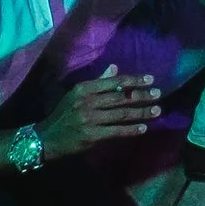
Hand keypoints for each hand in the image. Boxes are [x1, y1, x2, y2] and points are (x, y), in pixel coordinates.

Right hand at [38, 65, 162, 157]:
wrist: (46, 138)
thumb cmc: (64, 114)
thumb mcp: (76, 94)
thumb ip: (97, 82)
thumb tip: (115, 68)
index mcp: (84, 88)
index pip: (114, 82)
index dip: (134, 80)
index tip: (150, 79)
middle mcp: (87, 102)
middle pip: (121, 97)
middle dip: (142, 95)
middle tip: (158, 94)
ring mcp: (90, 119)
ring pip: (121, 114)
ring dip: (141, 113)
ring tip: (157, 111)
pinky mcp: (92, 135)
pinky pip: (116, 131)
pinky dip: (131, 130)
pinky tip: (144, 128)